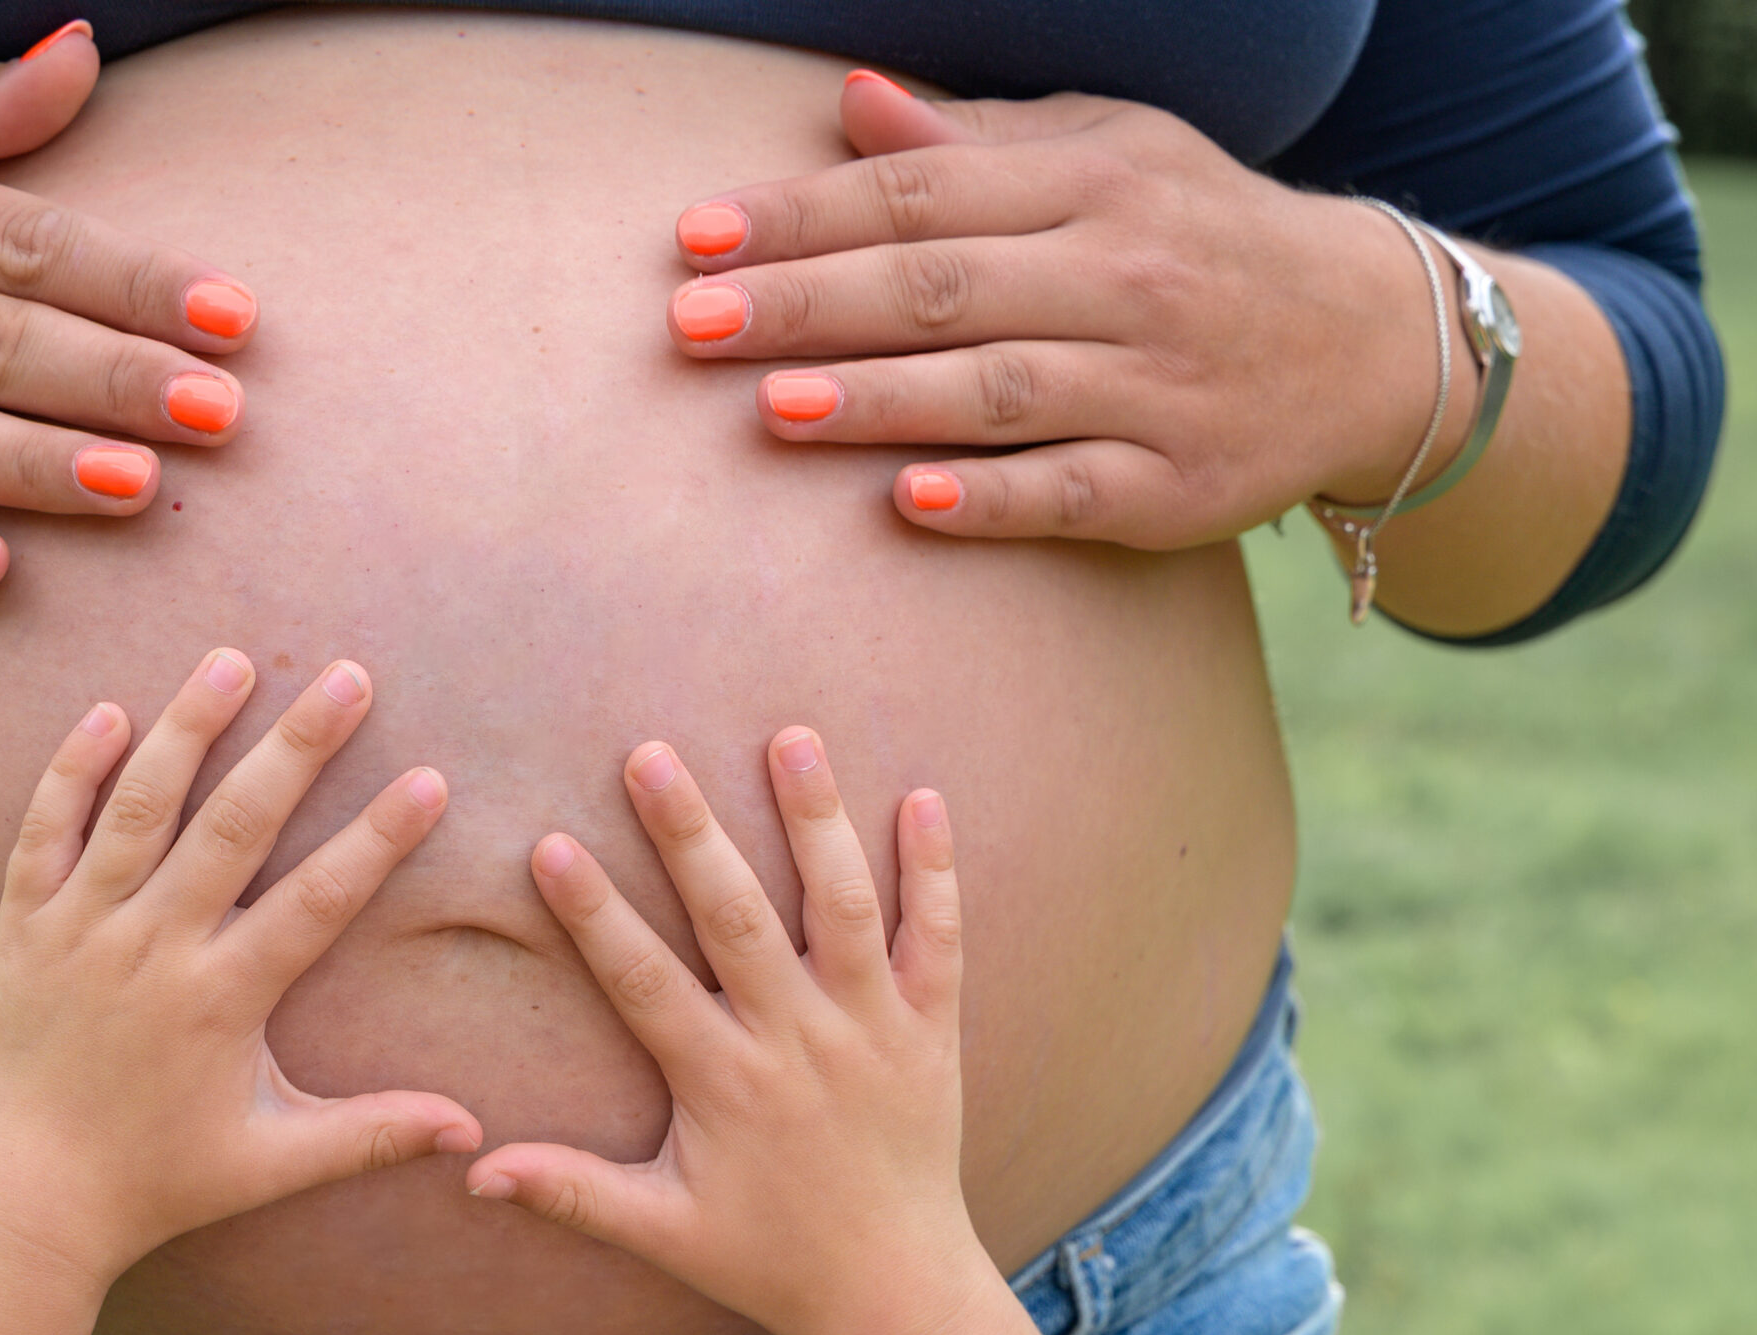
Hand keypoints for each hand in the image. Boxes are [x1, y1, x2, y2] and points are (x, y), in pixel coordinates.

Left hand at [0, 648, 479, 1290]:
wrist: (28, 1196)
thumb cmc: (160, 1180)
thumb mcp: (273, 1161)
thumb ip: (374, 1133)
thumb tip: (473, 1134)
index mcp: (219, 999)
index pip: (315, 900)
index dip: (376, 839)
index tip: (427, 781)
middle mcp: (150, 949)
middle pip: (232, 826)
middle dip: (296, 746)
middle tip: (349, 678)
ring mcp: (80, 929)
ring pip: (137, 807)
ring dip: (187, 727)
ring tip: (232, 661)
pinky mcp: (23, 926)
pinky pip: (45, 831)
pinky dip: (73, 770)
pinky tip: (112, 713)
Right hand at [464, 729, 985, 1334]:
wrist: (897, 1293)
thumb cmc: (769, 1260)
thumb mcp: (662, 1229)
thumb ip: (570, 1191)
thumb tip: (472, 1171)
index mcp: (724, 1082)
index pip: (644, 980)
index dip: (594, 914)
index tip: (550, 846)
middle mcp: (797, 1041)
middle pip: (737, 918)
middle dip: (691, 833)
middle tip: (649, 755)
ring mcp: (871, 1028)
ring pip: (842, 906)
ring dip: (816, 819)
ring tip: (790, 737)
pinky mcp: (931, 1029)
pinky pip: (938, 938)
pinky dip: (935, 870)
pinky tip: (925, 798)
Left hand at [662, 71, 1464, 550]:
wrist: (1372, 340)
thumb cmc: (1199, 236)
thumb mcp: (1110, 157)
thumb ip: (976, 143)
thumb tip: (849, 101)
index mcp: (1092, 187)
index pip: (921, 197)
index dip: (802, 215)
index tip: (694, 238)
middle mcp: (1123, 279)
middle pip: (943, 289)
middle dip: (809, 305)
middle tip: (693, 326)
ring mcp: (1152, 388)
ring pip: (997, 393)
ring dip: (880, 401)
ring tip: (771, 409)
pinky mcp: (1175, 489)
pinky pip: (1070, 494)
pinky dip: (989, 500)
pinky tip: (904, 503)